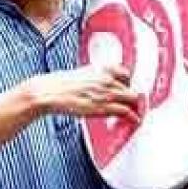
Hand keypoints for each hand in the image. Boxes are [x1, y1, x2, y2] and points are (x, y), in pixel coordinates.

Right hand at [25, 64, 142, 122]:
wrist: (50, 92)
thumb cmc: (61, 84)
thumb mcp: (81, 74)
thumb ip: (94, 77)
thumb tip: (100, 83)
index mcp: (100, 69)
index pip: (125, 73)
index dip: (128, 82)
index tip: (129, 88)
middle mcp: (106, 79)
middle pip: (130, 87)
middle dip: (134, 96)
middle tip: (135, 104)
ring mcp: (105, 93)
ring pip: (131, 99)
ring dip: (136, 106)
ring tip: (137, 112)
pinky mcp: (103, 107)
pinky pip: (125, 111)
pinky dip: (132, 116)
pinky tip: (134, 119)